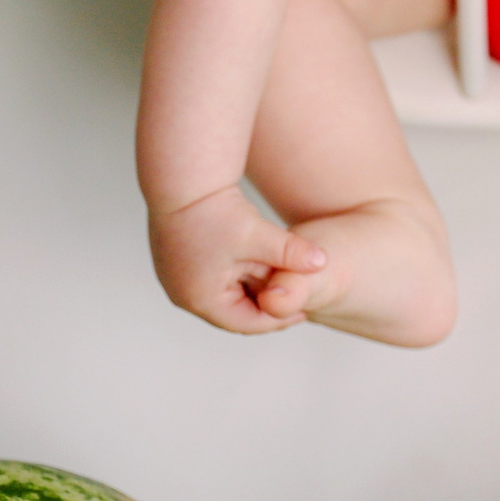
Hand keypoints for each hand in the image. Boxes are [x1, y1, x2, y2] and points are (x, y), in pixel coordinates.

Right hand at [149, 185, 328, 333]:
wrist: (179, 178)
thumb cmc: (212, 208)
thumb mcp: (257, 235)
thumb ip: (291, 252)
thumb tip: (323, 263)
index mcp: (201, 300)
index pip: (248, 323)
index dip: (280, 318)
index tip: (306, 308)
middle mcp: (184, 295)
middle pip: (235, 310)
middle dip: (266, 302)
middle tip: (297, 296)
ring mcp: (177, 279)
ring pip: (225, 292)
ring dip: (251, 285)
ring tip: (280, 275)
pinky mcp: (176, 261)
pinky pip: (214, 277)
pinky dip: (236, 272)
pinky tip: (257, 259)